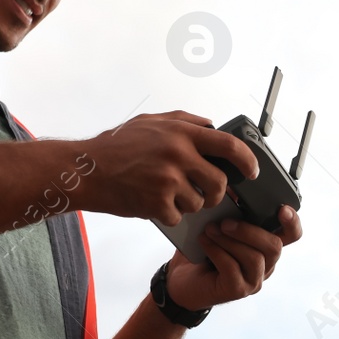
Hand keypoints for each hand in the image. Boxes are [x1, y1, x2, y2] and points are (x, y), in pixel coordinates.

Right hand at [80, 112, 258, 225]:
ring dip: (188, 203)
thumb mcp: (152, 122)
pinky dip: (169, 215)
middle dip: (217, 193)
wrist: (86, 170)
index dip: (247, 161)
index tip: (252, 171)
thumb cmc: (117, 145)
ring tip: (168, 193)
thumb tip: (213, 126)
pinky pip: (177, 217)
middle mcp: (178, 155)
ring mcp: (167, 181)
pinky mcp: (156, 203)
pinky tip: (153, 202)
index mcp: (181, 133)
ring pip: (199, 203)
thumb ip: (185, 121)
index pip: (228, 145)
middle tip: (207, 193)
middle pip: (219, 183)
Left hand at [165, 206, 303, 309]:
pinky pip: (233, 269)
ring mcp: (253, 280)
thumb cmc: (204, 249)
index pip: (291, 235)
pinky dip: (217, 252)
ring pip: (254, 258)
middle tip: (225, 222)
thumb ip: (231, 208)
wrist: (182, 279)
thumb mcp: (219, 224)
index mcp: (265, 245)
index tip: (282, 209)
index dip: (292, 222)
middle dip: (249, 231)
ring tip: (210, 230)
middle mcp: (266, 264)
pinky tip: (205, 243)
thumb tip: (233, 186)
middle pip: (274, 247)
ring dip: (230, 241)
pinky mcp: (237, 290)